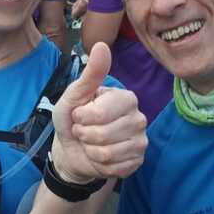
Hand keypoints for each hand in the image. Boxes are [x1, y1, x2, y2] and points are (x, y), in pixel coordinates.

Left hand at [50, 42, 146, 182]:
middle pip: (104, 134)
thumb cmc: (73, 119)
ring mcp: (141, 140)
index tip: (78, 115)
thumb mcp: (75, 95)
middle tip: (83, 132)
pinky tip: (100, 158)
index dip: (82, 118)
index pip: (101, 112)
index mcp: (125, 97)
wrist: (71, 151)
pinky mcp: (138, 161)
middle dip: (85, 136)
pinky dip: (100, 165)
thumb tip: (101, 45)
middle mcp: (139, 117)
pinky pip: (116, 167)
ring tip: (90, 144)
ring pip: (109, 153)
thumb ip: (90, 73)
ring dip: (91, 151)